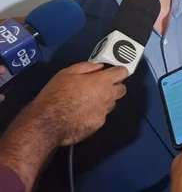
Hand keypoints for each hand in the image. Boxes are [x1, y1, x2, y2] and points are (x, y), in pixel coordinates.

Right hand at [0, 62, 127, 191]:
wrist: (47, 123)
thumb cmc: (56, 95)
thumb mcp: (67, 73)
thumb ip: (87, 67)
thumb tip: (100, 67)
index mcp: (102, 82)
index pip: (123, 72)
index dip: (118, 71)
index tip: (112, 72)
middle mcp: (108, 97)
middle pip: (122, 89)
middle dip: (114, 86)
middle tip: (99, 86)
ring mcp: (104, 112)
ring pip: (111, 103)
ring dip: (104, 100)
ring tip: (86, 101)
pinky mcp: (98, 125)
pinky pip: (101, 116)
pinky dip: (95, 113)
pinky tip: (81, 114)